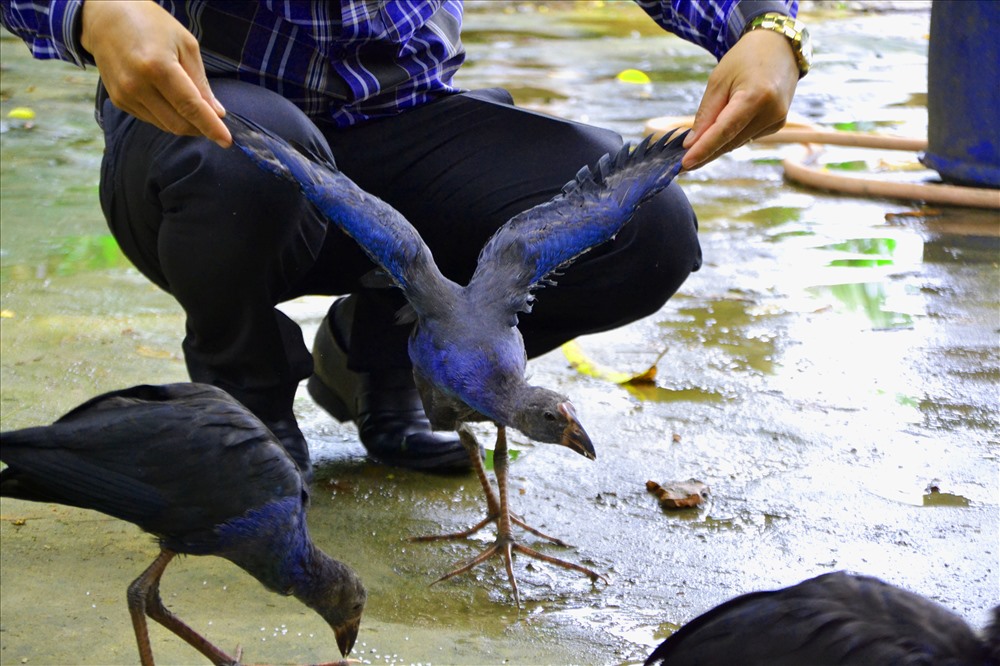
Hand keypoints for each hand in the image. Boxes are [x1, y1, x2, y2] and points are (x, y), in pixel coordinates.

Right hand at [81, 1, 230, 147]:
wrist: (106, 18)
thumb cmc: (151, 24)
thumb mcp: (186, 44)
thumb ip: (201, 82)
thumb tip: (216, 112)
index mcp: (157, 67)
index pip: (190, 107)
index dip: (211, 127)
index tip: (227, 140)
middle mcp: (137, 85)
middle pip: (178, 123)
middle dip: (200, 128)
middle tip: (214, 121)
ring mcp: (125, 95)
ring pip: (165, 125)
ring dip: (184, 123)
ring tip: (193, 107)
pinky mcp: (118, 100)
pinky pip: (151, 119)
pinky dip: (167, 116)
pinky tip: (170, 101)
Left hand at [681, 29, 798, 170]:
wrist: (779, 47)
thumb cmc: (745, 58)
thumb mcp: (718, 80)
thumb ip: (706, 114)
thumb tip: (691, 144)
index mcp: (756, 96)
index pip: (725, 130)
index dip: (704, 149)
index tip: (685, 164)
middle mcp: (771, 112)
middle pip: (730, 141)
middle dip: (705, 153)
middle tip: (679, 165)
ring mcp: (777, 120)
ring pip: (737, 142)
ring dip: (716, 145)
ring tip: (696, 145)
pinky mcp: (777, 124)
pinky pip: (746, 136)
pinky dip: (731, 136)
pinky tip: (724, 126)